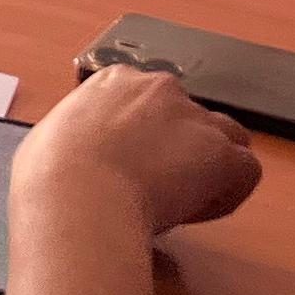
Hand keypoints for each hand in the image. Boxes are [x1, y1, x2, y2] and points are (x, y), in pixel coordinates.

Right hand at [11, 58, 263, 259]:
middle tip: (158, 189)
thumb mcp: (49, 142)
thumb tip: (79, 163)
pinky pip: (246, 170)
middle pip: (189, 117)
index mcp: (113, 81)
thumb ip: (77, 142)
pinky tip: (198, 213)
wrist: (76, 196)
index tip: (131, 169)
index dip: (146, 138)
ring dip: (213, 166)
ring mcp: (193, 117)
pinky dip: (230, 193)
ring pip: (227, 138)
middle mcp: (158, 89)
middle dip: (182, 150)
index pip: (149, 101)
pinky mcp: (220, 151)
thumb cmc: (49, 178)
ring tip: (185, 201)